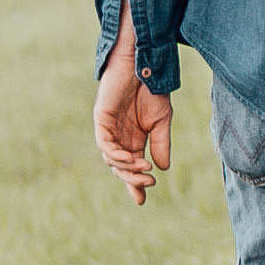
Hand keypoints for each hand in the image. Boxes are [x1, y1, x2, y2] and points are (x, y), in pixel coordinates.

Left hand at [94, 0, 172, 203]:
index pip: (131, 167)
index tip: (141, 201)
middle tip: (147, 184)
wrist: (144, 64)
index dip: (135, 184)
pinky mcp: (101, 119)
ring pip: (111, 158)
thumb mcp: (162, 121)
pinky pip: (105, 144)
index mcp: (134, 138)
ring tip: (145, 167)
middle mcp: (119, 136)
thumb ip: (161, 143)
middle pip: (120, 167)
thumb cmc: (153, 89)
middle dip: (132, 179)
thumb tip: (163, 169)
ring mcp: (108, 128)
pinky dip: (116, 154)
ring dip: (127, 167)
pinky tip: (132, 157)